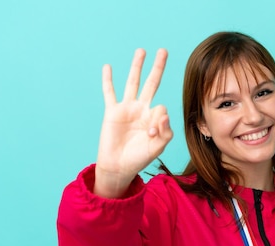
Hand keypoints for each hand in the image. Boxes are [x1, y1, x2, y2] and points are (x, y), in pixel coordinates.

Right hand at [94, 48, 172, 197]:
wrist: (118, 166)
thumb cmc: (139, 158)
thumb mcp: (158, 147)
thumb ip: (166, 131)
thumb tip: (163, 112)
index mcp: (154, 118)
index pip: (161, 108)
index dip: (158, 120)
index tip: (151, 133)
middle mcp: (141, 109)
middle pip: (151, 83)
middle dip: (158, 68)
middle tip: (163, 50)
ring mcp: (126, 109)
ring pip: (132, 82)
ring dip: (136, 66)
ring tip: (141, 51)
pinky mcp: (112, 112)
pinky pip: (109, 93)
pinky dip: (108, 80)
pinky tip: (108, 66)